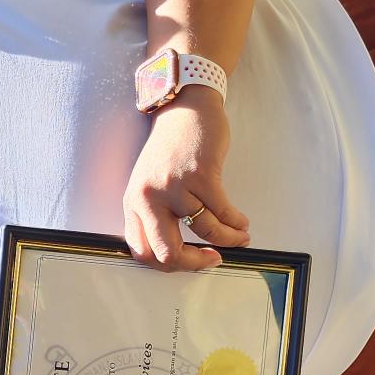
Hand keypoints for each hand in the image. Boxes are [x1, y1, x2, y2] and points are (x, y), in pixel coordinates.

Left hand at [122, 88, 248, 269]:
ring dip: (229, 239)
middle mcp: (148, 198)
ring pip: (206, 232)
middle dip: (196, 263)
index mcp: (133, 203)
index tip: (190, 262)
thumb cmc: (171, 149)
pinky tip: (241, 222)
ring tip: (240, 235)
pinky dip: (236, 222)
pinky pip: (222, 213)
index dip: (170, 266)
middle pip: (168, 253)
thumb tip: (179, 255)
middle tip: (214, 259)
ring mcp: (173, 187)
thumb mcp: (151, 184)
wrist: (184, 109)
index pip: (142, 252)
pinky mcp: (200, 175)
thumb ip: (156, 216)